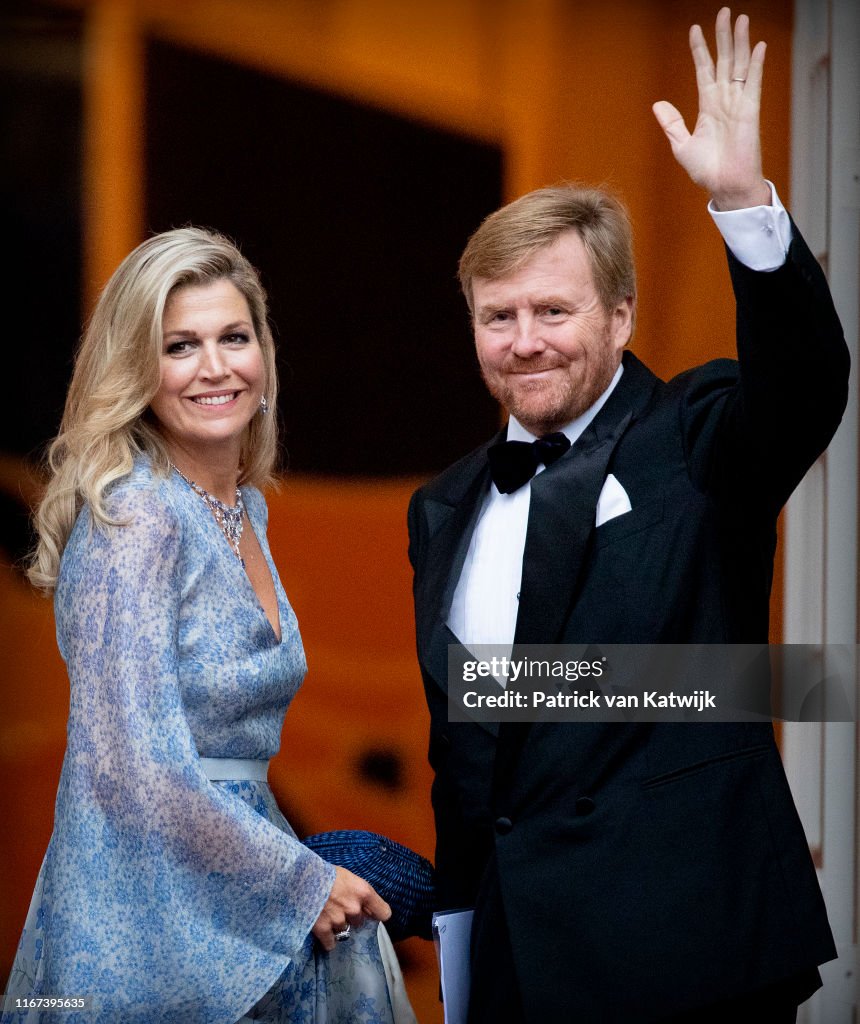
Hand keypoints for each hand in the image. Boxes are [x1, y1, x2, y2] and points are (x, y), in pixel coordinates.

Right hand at [311, 865, 391, 950]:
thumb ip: (357, 891)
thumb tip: (362, 903)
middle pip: (360, 921)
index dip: (377, 914)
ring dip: (337, 926)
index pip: (384, 913)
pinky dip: (327, 940)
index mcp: (363, 892)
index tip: (371, 914)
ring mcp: (339, 920)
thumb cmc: (324, 872)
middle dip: (352, 917)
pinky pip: (330, 943)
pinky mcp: (323, 929)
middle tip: (339, 908)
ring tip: (326, 915)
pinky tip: (322, 932)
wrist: (300, 877)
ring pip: (344, 931)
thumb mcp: (347, 876)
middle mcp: (354, 909)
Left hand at [652, 7, 770, 209]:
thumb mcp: (682, 145)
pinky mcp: (750, 112)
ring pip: (739, 65)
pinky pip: (753, 83)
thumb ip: (672, 123)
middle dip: (723, 37)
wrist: (724, 187)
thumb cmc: (707, 171)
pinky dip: (756, 64)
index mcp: (708, 106)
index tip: (695, 30)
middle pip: (724, 60)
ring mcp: (738, 104)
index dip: (700, 50)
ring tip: (740, 19)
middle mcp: (724, 100)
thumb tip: (658, 104)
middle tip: (724, 12)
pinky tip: (757, 46)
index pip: (704, 70)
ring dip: (740, 42)